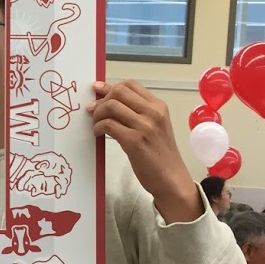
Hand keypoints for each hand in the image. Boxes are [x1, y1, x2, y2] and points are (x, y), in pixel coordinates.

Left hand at [88, 80, 203, 223]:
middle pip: (119, 92)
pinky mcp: (134, 141)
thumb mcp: (156, 126)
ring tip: (96, 124)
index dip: (110, 86)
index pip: (130, 84)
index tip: (97, 90)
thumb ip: (138, 113)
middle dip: (101, 99)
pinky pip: (108, 125)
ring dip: (97, 114)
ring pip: (111, 106)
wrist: (171, 178)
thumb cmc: (160, 154)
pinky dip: (98, 127)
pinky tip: (98, 133)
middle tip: (93, 110)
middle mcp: (153, 113)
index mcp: (159, 107)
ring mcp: (144, 126)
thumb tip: (110, 101)